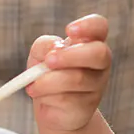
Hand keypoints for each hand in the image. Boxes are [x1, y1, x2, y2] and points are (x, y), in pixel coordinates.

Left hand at [26, 14, 111, 131]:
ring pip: (77, 79)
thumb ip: (44, 46)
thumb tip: (54, 48)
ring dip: (48, 81)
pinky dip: (47, 97)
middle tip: (48, 61)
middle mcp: (99, 62)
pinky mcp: (88, 106)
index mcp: (89, 43)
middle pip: (98, 53)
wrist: (51, 108)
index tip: (68, 31)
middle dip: (70, 55)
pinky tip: (42, 96)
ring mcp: (97, 85)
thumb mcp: (39, 55)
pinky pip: (67, 99)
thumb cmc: (47, 74)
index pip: (99, 26)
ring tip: (33, 85)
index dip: (88, 25)